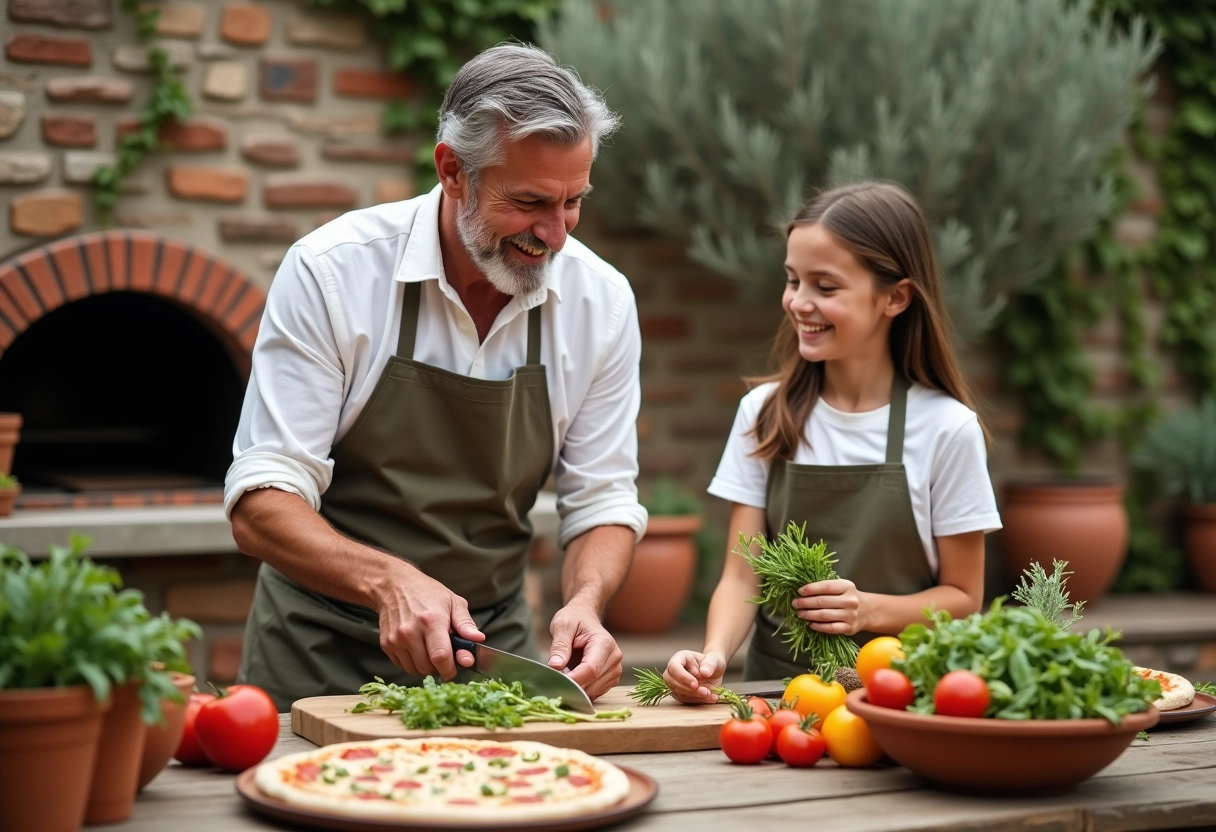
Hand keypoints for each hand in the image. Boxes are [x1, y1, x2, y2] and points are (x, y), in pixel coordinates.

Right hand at [373, 561, 483, 680]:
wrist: (394, 586)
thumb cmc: (427, 593)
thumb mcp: (453, 602)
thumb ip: (466, 624)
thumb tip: (478, 640)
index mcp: (431, 620)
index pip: (440, 656)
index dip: (450, 669)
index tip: (455, 669)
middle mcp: (411, 631)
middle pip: (428, 667)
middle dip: (440, 667)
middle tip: (444, 655)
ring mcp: (396, 639)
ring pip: (415, 670)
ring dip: (426, 666)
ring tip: (430, 649)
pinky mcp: (386, 644)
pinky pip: (403, 666)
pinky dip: (413, 662)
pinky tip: (417, 647)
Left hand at [547, 603, 622, 699]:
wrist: (585, 617)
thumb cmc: (574, 619)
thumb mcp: (563, 626)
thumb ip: (560, 646)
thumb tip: (555, 666)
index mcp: (604, 643)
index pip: (590, 669)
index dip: (573, 679)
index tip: (556, 682)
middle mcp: (614, 657)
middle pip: (592, 682)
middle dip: (572, 684)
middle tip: (555, 676)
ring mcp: (615, 669)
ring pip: (593, 690)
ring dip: (577, 687)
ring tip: (566, 672)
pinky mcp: (611, 678)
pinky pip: (595, 692)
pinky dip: (582, 689)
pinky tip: (574, 676)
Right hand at [663, 650, 724, 703]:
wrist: (715, 672)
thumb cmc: (712, 662)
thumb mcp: (714, 659)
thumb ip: (710, 664)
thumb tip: (704, 672)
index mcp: (680, 658)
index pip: (673, 667)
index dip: (683, 677)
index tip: (696, 684)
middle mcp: (674, 670)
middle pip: (671, 681)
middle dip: (688, 689)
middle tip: (705, 692)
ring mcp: (676, 683)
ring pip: (677, 692)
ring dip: (694, 696)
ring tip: (710, 695)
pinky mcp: (680, 693)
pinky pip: (685, 700)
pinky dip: (698, 701)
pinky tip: (710, 698)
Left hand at [791, 578, 866, 634]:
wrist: (866, 611)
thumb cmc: (847, 597)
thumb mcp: (841, 587)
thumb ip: (826, 587)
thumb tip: (802, 591)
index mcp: (847, 586)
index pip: (825, 587)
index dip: (810, 589)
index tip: (799, 592)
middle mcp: (850, 601)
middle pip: (822, 601)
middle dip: (805, 602)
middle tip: (795, 603)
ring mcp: (850, 615)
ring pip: (824, 615)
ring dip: (809, 615)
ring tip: (800, 613)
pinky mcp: (849, 628)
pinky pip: (830, 628)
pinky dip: (818, 626)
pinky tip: (810, 624)